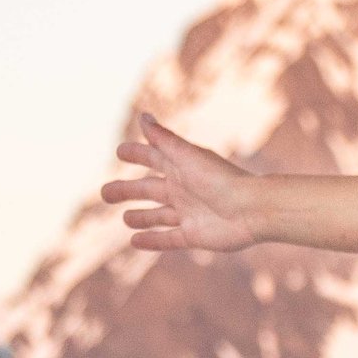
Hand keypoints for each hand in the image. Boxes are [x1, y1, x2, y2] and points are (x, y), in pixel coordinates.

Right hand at [99, 111, 268, 253]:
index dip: (137, 154)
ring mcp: (188, 213)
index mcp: (181, 167)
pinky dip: (152, 240)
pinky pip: (169, 239)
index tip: (119, 152)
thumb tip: (142, 116)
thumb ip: (163, 139)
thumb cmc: (221, 179)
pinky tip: (135, 241)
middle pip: (149, 189)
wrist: (252, 210)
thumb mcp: (187, 156)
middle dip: (127, 190)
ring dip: (141, 217)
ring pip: (158, 215)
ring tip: (124, 218)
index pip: (153, 158)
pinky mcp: (194, 235)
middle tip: (105, 193)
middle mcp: (183, 189)